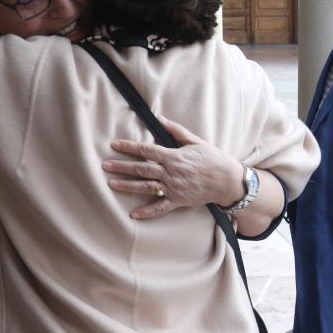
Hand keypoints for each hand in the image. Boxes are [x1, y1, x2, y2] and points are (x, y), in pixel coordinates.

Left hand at [103, 117, 243, 218]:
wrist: (227, 180)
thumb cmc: (212, 158)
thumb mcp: (195, 140)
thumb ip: (175, 130)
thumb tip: (159, 118)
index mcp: (174, 156)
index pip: (147, 150)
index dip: (129, 148)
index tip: (115, 145)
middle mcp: (171, 172)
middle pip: (142, 168)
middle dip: (122, 166)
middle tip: (105, 165)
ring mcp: (173, 188)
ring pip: (146, 187)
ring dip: (128, 186)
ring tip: (111, 183)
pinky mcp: (178, 201)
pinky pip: (160, 207)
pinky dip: (147, 212)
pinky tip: (133, 214)